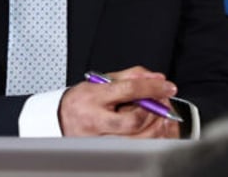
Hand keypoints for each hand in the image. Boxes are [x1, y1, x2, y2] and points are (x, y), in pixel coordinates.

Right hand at [59, 66, 180, 137]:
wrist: (60, 120)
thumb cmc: (83, 100)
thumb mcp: (102, 81)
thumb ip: (130, 76)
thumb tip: (156, 78)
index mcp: (94, 98)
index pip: (128, 90)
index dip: (152, 88)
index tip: (167, 86)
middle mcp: (96, 121)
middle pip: (134, 120)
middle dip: (155, 111)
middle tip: (164, 102)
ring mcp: (100, 140)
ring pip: (137, 139)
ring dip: (156, 126)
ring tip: (161, 115)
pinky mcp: (106, 152)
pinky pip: (135, 149)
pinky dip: (151, 139)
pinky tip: (155, 129)